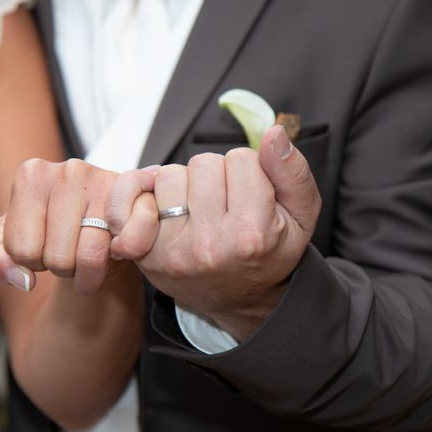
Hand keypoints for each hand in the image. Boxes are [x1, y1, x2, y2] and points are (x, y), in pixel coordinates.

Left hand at [0, 158, 157, 294]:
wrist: (98, 218)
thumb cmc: (51, 229)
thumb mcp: (10, 244)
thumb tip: (23, 280)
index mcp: (30, 174)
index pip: (20, 250)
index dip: (31, 261)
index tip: (43, 245)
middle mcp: (68, 170)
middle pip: (57, 258)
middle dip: (62, 267)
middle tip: (70, 249)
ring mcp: (105, 180)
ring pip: (90, 257)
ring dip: (90, 272)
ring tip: (89, 252)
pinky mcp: (137, 197)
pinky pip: (125, 246)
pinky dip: (120, 259)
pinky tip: (115, 249)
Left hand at [118, 125, 320, 340]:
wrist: (239, 298)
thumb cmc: (270, 250)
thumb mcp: (300, 216)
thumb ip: (293, 172)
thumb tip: (273, 133)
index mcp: (252, 234)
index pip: (241, 159)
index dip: (248, 170)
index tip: (251, 194)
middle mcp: (209, 245)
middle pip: (202, 163)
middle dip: (215, 175)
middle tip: (224, 202)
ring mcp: (173, 251)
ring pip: (169, 175)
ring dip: (184, 184)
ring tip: (199, 209)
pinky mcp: (146, 254)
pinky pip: (131, 195)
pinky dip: (145, 193)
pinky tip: (162, 207)